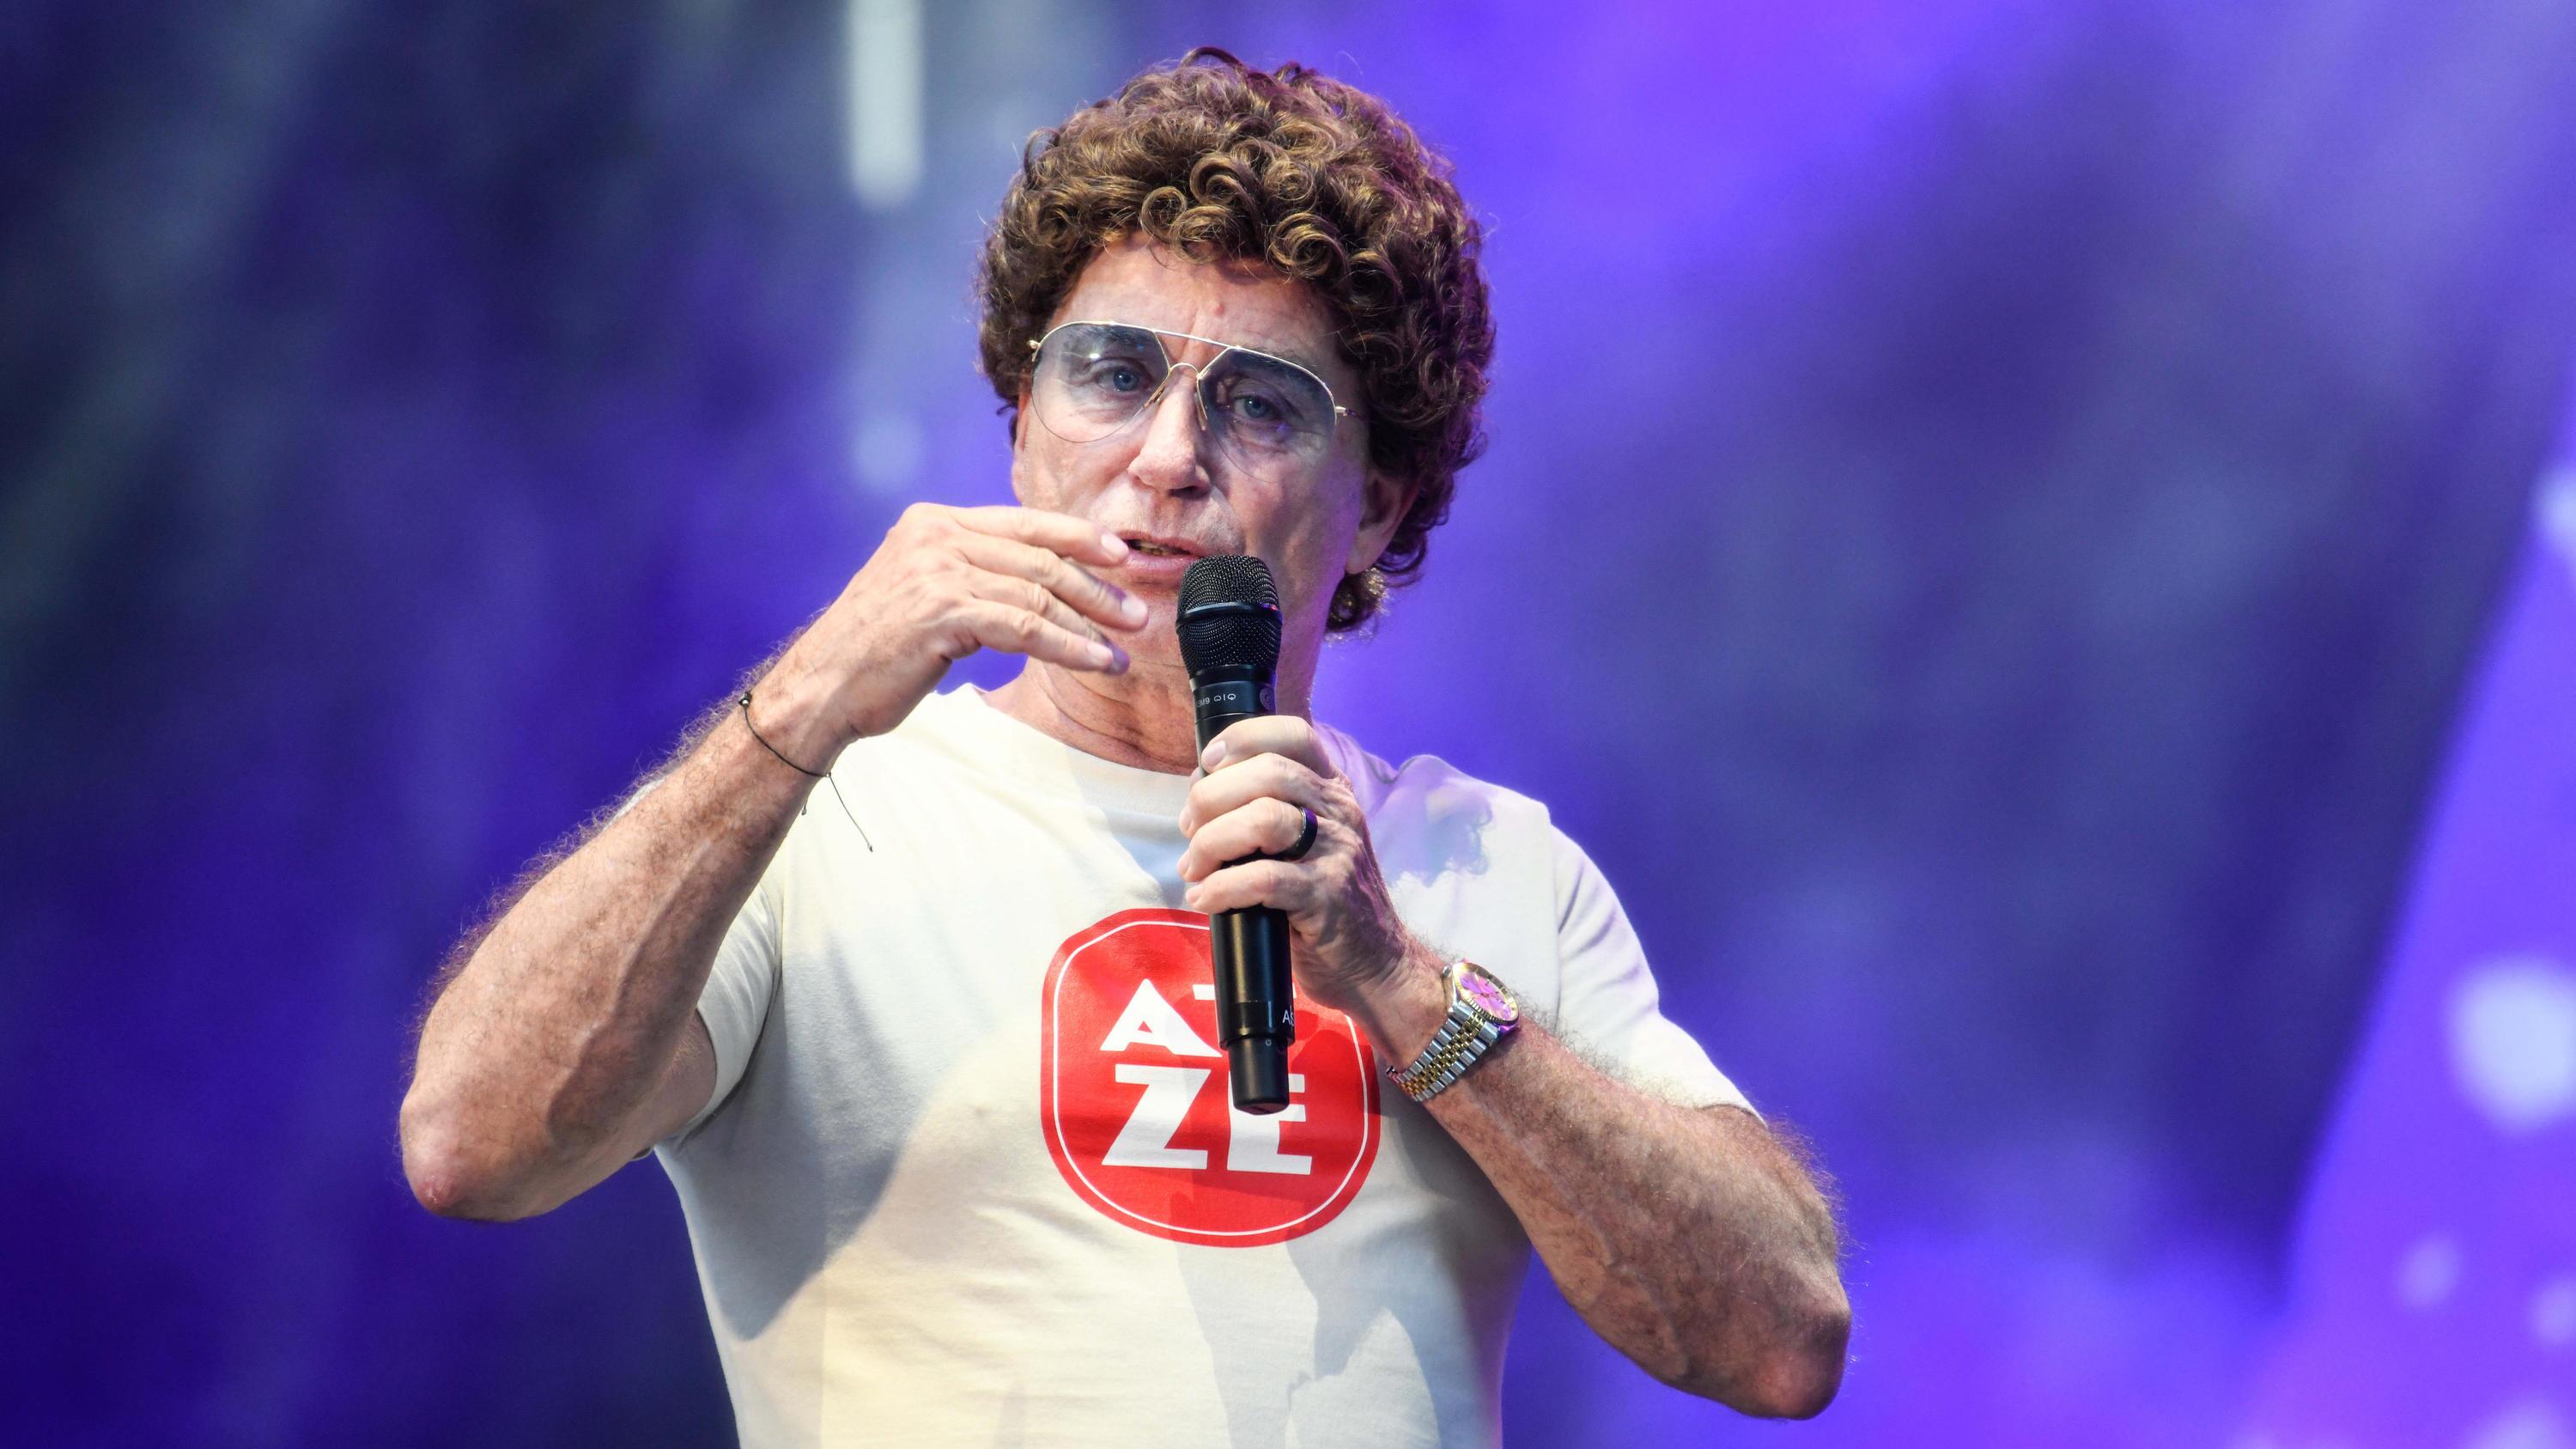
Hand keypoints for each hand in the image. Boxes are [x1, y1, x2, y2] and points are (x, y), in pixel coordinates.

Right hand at [756, 504, 1147, 757]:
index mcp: (933, 522)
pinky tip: (1092, 662)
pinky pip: (1025, 626)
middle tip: (1135, 613)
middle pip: (1040, 555)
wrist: (822, 686)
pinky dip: (1067, 647)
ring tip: (1119, 650)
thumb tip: (1038, 583)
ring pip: (1038, 592)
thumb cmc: (875, 651)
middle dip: (1096, 587)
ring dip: (1088, 625)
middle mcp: (936, 535)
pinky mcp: (943, 611)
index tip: (1120, 554)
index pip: (1024, 522)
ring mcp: (938, 570)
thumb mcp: (924, 593)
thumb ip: (971, 573)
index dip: (1079, 536)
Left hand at [1175, 715, 1414, 1017]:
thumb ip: (1265, 808)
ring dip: (1212, 842)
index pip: (1294, 735)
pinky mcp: (1326, 898)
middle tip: (1191, 832)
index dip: (1243, 738)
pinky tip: (1206, 899)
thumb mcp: (1306, 842)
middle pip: (1269, 773)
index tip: (1207, 763)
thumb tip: (1202, 785)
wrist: (1375, 963)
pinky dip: (1222, 887)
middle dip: (1211, 798)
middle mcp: (1339, 813)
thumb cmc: (1324, 901)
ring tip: (1194, 869)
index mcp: (1332, 790)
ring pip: (1264, 818)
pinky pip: (1264, 879)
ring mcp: (1337, 854)